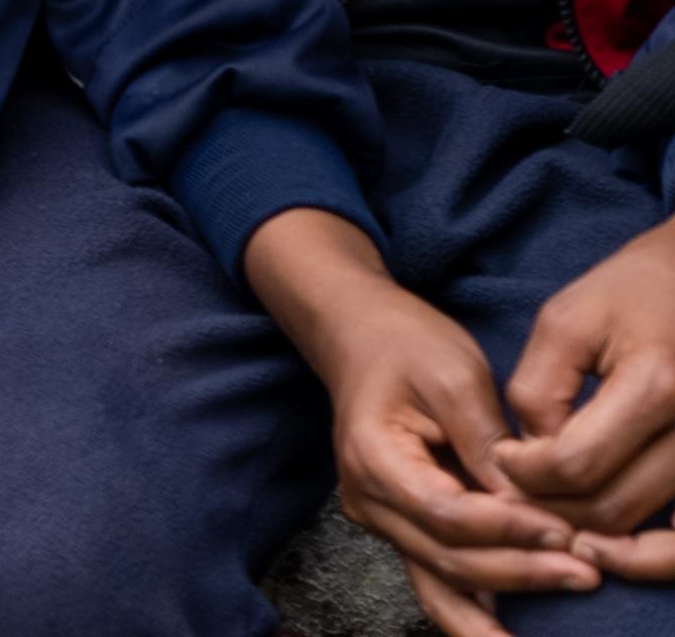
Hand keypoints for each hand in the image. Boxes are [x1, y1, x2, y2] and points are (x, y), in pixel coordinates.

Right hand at [256, 212, 592, 635]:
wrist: (361, 337)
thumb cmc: (406, 346)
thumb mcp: (454, 377)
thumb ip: (487, 445)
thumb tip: (527, 508)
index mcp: (372, 458)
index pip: (445, 513)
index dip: (506, 529)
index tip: (562, 530)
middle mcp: (368, 501)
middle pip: (446, 558)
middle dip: (518, 571)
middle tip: (583, 573)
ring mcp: (382, 519)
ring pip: (440, 581)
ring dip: (499, 605)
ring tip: (553, 599)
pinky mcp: (404, 526)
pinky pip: (439, 577)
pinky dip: (476, 606)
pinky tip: (510, 627)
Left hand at [503, 224, 674, 571]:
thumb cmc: (634, 292)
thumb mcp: (567, 320)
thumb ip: (538, 389)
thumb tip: (526, 456)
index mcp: (657, 386)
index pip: (574, 462)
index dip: (523, 471)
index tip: (501, 457)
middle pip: (611, 506)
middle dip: (550, 507)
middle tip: (516, 491)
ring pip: (647, 534)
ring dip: (592, 532)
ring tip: (553, 516)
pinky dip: (650, 555)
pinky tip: (608, 545)